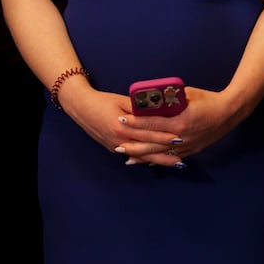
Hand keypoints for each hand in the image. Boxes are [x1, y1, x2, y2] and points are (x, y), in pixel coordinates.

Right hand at [55, 86, 201, 168]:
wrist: (81, 107)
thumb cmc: (103, 101)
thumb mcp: (123, 101)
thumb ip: (140, 107)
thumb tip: (159, 108)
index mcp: (122, 126)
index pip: (148, 133)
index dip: (164, 136)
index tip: (179, 138)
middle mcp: (119, 140)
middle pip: (146, 149)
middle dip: (165, 154)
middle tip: (182, 158)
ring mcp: (115, 146)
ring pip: (140, 156)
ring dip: (157, 160)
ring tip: (174, 163)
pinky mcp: (113, 148)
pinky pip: (132, 155)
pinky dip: (145, 158)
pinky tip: (156, 161)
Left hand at [117, 85, 244, 165]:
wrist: (230, 112)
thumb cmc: (209, 100)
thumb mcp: (188, 94)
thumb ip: (170, 99)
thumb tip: (152, 99)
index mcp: (181, 120)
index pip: (153, 122)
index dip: (136, 121)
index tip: (122, 119)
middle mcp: (182, 136)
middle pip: (152, 141)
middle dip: (133, 142)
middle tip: (116, 142)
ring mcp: (187, 146)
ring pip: (159, 153)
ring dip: (141, 154)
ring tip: (125, 155)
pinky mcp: (191, 151)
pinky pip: (169, 157)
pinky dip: (156, 158)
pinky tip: (145, 160)